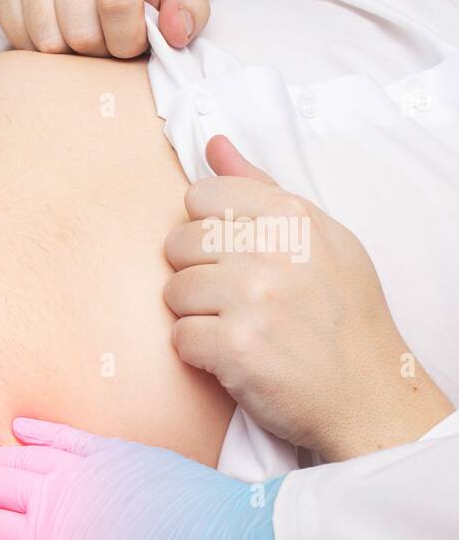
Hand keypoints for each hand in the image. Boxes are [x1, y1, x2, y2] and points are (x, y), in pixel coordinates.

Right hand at [0, 0, 207, 57]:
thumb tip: (175, 33)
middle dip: (99, 51)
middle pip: (81, 31)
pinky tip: (58, 33)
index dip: (128, 39)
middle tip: (107, 41)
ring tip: (83, 38)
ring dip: (70, 55)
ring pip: (49, 42)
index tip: (132, 41)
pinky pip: (21, 41)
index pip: (118, 3)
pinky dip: (40, 51)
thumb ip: (188, 8)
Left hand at [165, 136, 454, 460]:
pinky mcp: (234, 346)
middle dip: (197, 272)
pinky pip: (178, 337)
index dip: (207, 228)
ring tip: (236, 326)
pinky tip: (230, 355)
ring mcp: (252, 299)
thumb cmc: (342, 315)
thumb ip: (260, 188)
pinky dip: (197, 352)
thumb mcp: (320, 237)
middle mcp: (272, 251)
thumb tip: (214, 146)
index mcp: (292, 216)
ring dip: (196, 314)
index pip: (203, 195)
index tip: (233, 253)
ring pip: (173, 291)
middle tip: (236, 298)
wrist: (366, 392)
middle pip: (179, 242)